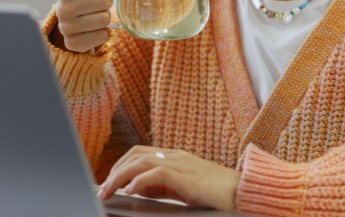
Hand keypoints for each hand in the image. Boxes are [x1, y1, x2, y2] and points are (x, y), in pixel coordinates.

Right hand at [52, 0, 121, 52]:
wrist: (77, 20)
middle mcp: (62, 9)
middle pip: (105, 3)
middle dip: (107, 3)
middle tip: (98, 5)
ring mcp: (66, 28)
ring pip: (104, 20)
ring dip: (105, 17)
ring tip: (95, 15)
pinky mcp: (73, 43)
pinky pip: (103, 36)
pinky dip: (104, 32)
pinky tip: (94, 29)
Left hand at [97, 145, 240, 210]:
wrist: (241, 191)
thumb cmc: (216, 192)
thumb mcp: (183, 188)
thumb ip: (161, 186)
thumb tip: (137, 189)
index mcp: (176, 157)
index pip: (140, 153)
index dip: (120, 166)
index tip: (109, 182)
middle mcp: (176, 156)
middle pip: (136, 154)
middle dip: (115, 171)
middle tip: (103, 189)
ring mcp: (181, 163)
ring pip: (141, 161)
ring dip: (120, 176)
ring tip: (109, 191)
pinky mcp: (186, 176)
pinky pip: (156, 173)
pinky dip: (138, 181)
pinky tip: (130, 191)